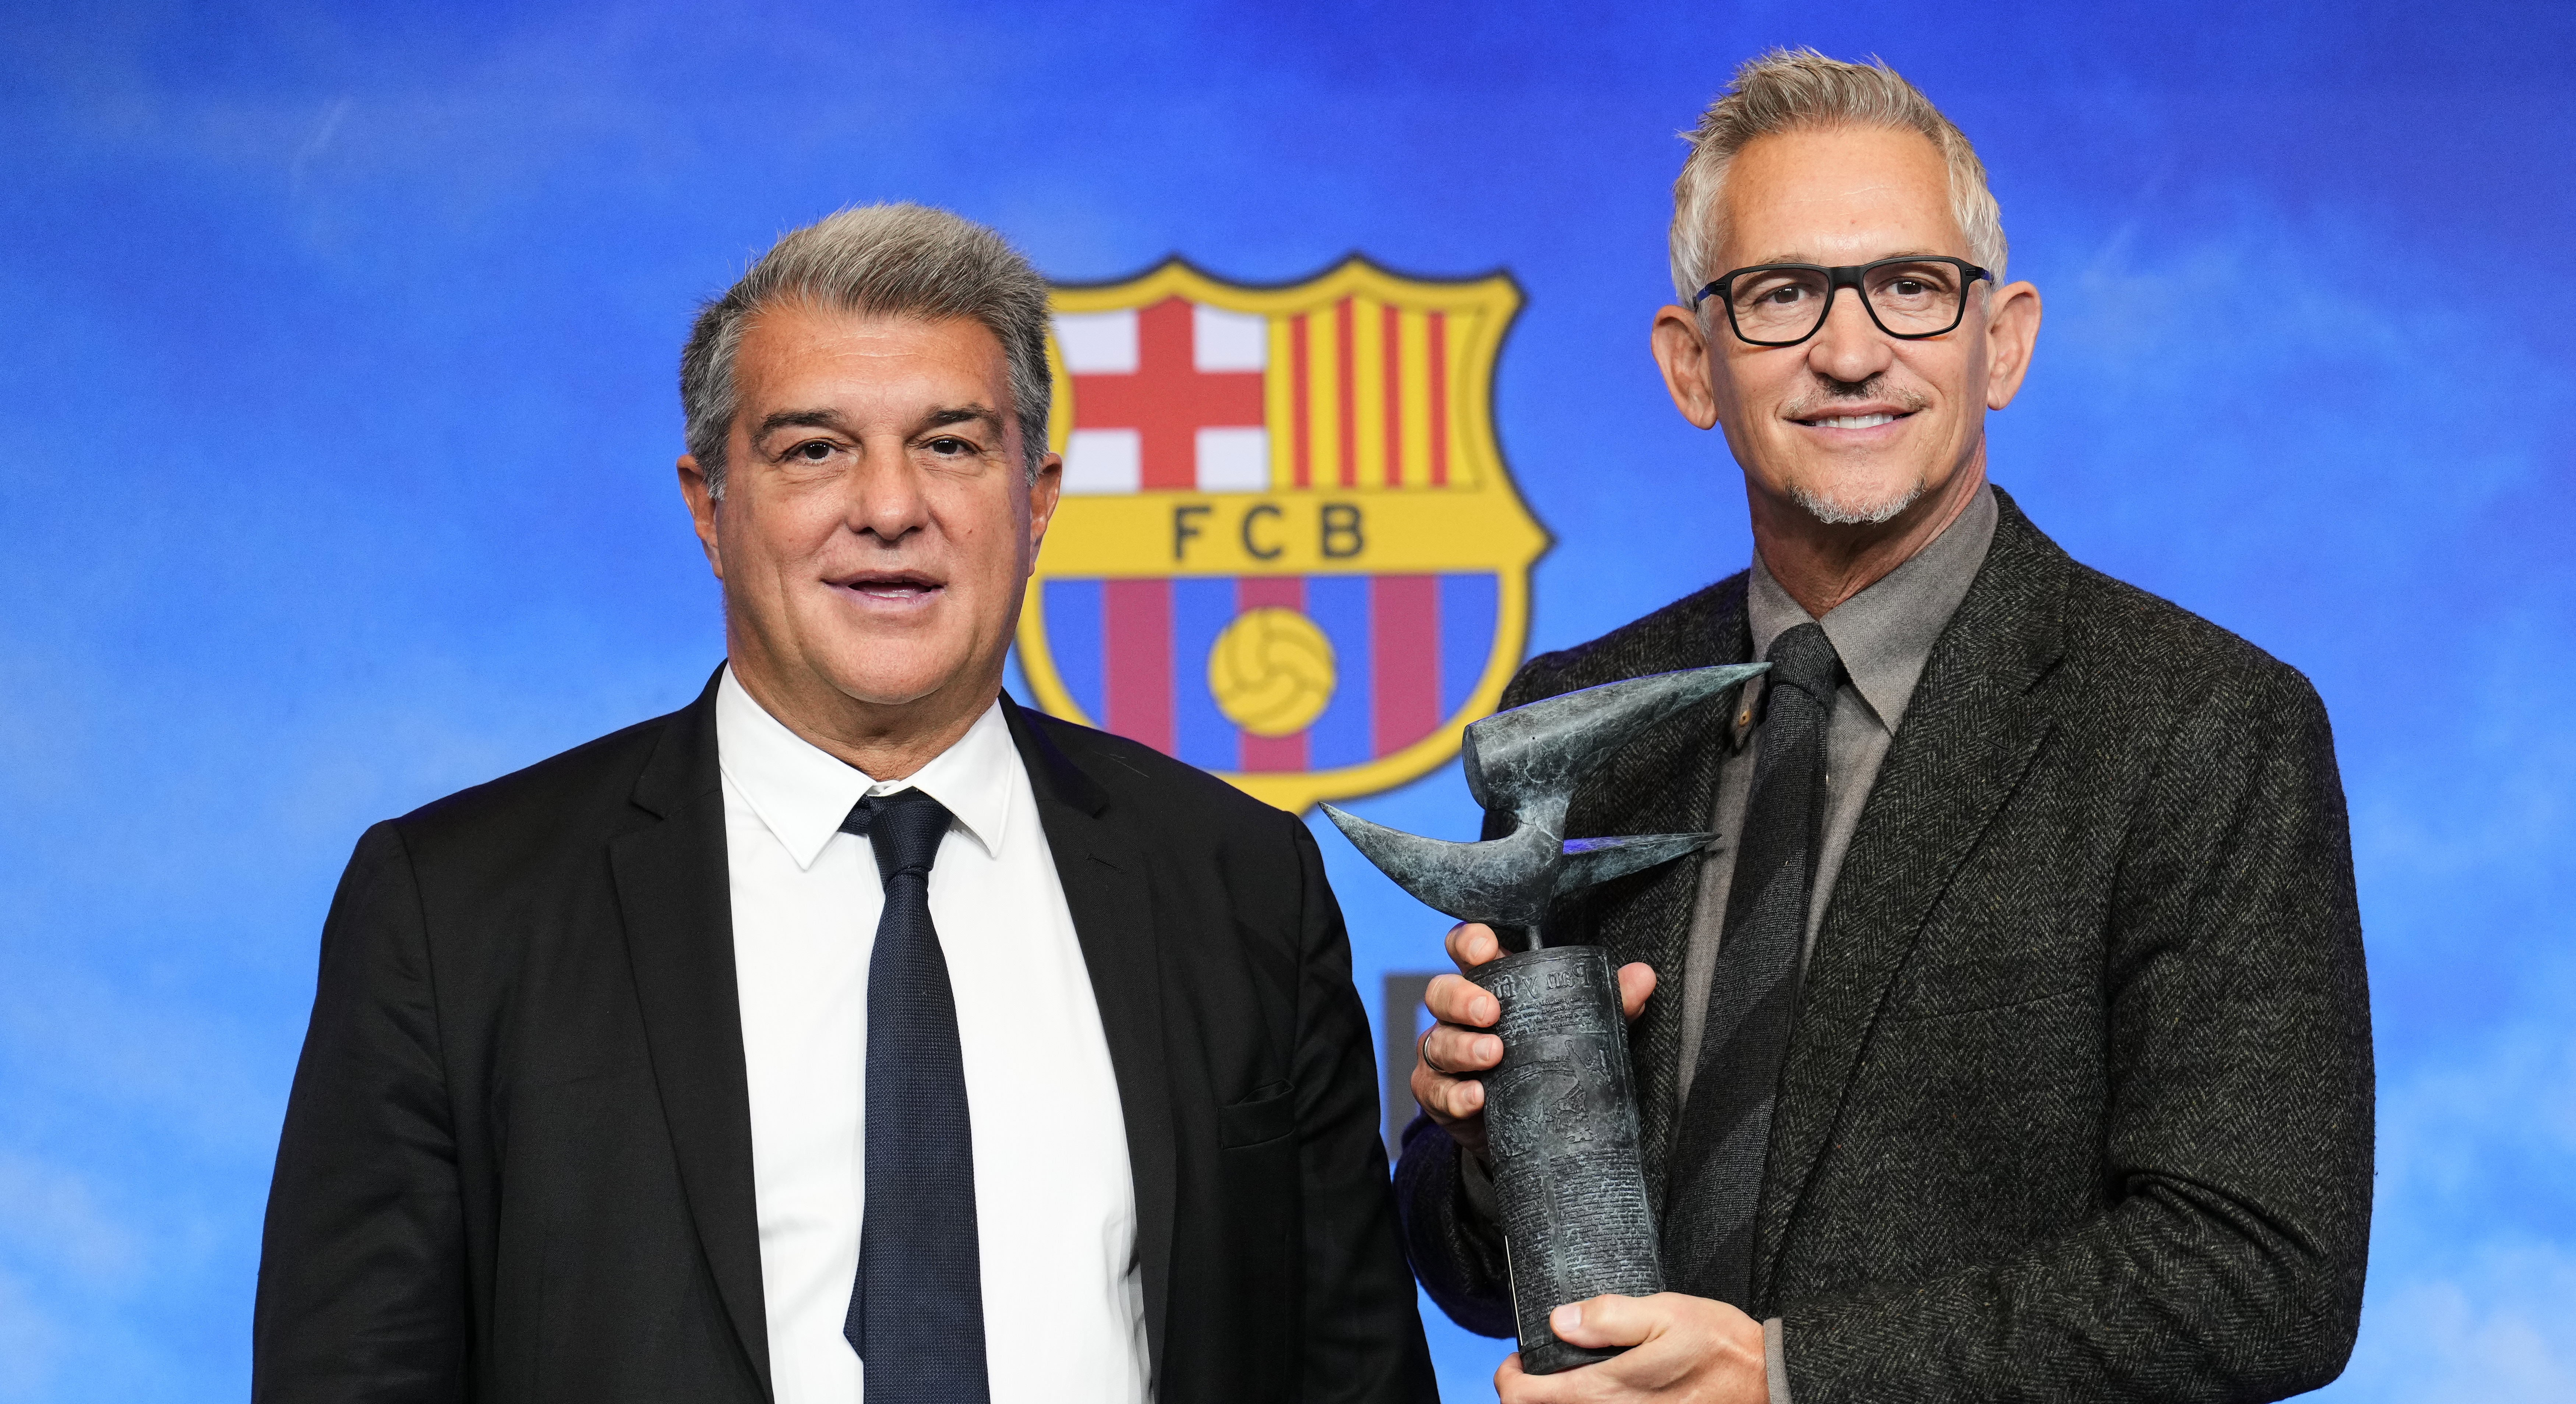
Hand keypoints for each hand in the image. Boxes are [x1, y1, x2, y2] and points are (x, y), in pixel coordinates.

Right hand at [1410, 922, 1655, 1159]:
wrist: (1527, 1125)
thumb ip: (1608, 1002)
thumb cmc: (1546, 1059)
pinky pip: (1436, 1090)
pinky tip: (1477, 1098)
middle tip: (1491, 1012)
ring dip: (1462, 1047)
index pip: (1468, 949)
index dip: (1468, 941)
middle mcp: (1459, 1015)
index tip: (1484, 948)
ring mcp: (1444, 1053)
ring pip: (1436, 1040)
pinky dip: (1455, 1094)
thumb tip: (1644, 976)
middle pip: (1441, 991)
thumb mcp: (1579, 1027)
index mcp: (1491, 985)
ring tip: (1492, 1056)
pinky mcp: (1438, 1093)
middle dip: (1461, 998)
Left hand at [1494, 1293, 1766, 1403]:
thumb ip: (1608, 1315)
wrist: (1765, 1382)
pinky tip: (1603, 1392)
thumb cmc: (1719, 1345)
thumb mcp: (1665, 1313)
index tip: (1517, 1359)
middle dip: (1533, 1393)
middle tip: (1543, 1366)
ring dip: (1561, 1402)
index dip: (1509, 1377)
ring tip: (1570, 1378)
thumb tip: (1559, 1320)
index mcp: (1607, 1390)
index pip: (1527, 1398)